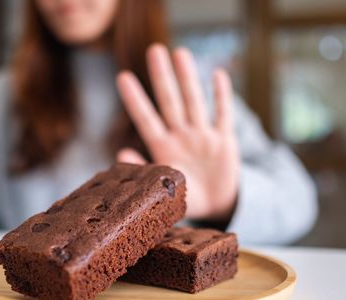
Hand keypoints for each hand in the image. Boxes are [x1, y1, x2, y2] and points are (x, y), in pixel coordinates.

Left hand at [116, 44, 239, 220]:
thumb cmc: (186, 197)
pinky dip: (222, 96)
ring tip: (180, 53)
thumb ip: (144, 169)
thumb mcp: (164, 189)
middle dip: (162, 77)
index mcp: (163, 148)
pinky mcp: (224, 140)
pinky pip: (223, 115)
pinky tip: (218, 74)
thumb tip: (121, 152)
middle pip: (170, 102)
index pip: (146, 119)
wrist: (218, 204)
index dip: (135, 99)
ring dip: (188, 79)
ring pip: (194, 102)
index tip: (122, 77)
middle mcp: (181, 136)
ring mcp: (203, 136)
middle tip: (154, 50)